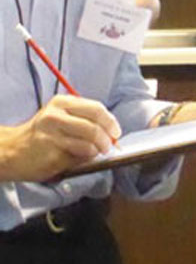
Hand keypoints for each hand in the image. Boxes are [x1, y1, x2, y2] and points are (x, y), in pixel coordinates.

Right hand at [0, 95, 121, 181]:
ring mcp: (51, 136)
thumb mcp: (60, 117)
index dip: (110, 122)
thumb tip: (112, 132)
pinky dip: (83, 160)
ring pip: (89, 144)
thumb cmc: (42, 134)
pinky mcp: (51, 154)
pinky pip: (78, 158)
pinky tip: (75, 158)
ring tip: (93, 153)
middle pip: (94, 127)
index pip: (96, 109)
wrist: (11, 151)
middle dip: (106, 139)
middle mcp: (55, 116)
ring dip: (96, 152)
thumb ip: (84, 119)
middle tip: (108, 147)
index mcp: (61, 103)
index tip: (115, 132)